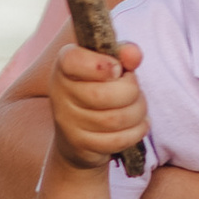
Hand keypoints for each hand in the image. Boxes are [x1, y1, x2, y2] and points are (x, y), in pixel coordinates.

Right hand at [44, 39, 145, 170]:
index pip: (73, 60)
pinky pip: (117, 140)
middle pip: (102, 95)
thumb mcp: (110, 65)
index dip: (101, 65)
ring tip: (139, 106)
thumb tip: (133, 54)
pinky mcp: (80, 144)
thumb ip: (123, 54)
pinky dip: (137, 131)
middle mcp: (60, 92)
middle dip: (131, 92)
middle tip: (135, 90)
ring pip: (114, 119)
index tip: (117, 69)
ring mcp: (67, 121)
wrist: (79, 133)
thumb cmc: (99, 88)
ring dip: (138, 111)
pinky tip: (138, 123)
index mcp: (64, 65)